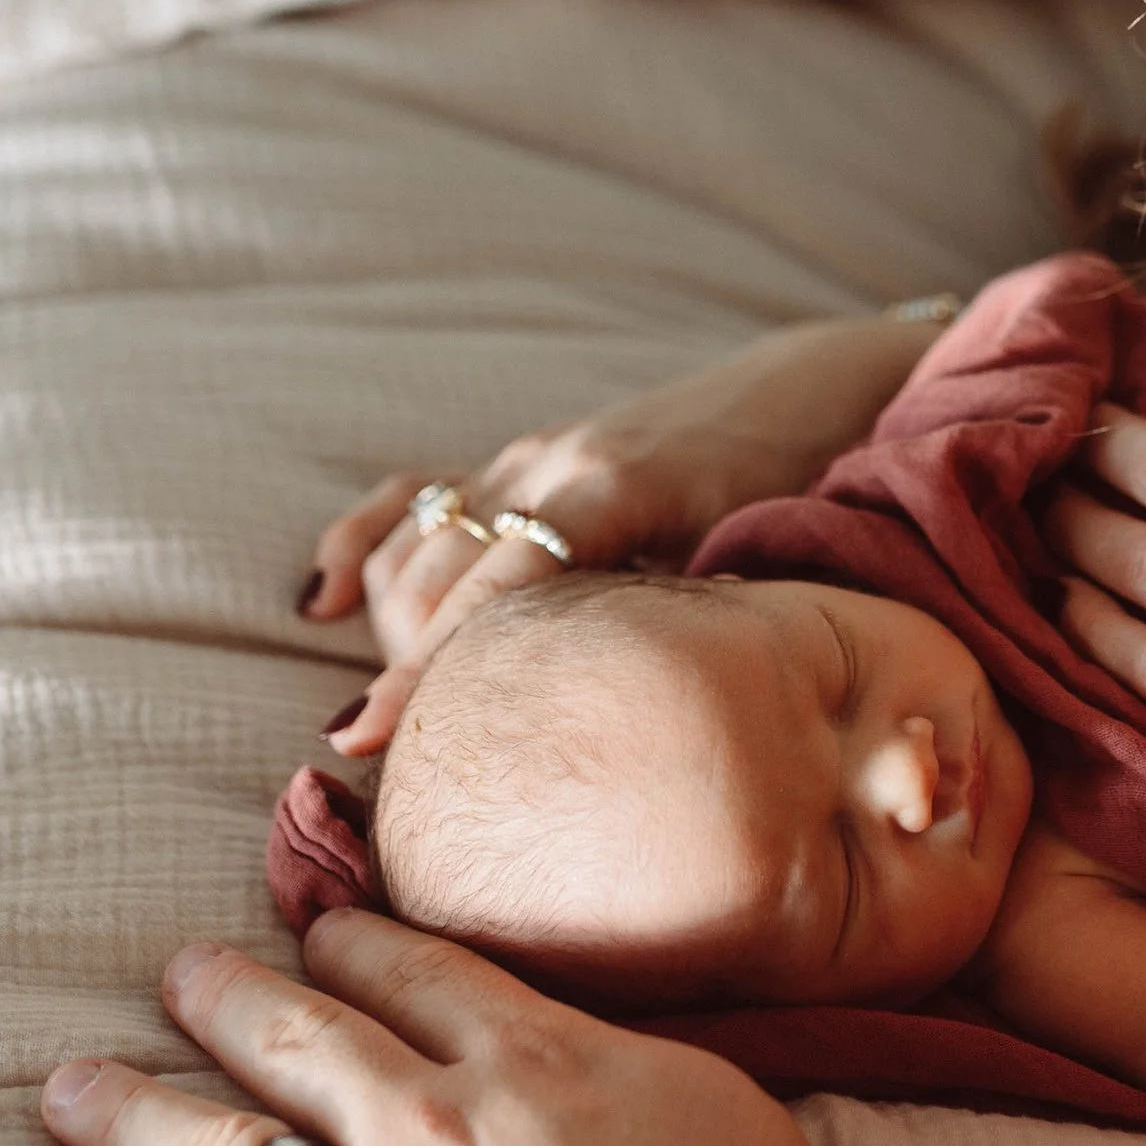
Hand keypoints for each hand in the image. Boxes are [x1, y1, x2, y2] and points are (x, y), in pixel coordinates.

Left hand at [24, 917, 892, 1145]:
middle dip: (227, 996)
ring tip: (74, 1087)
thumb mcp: (729, 1120)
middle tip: (178, 972)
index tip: (317, 934)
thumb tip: (574, 1056)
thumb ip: (624, 1070)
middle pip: (300, 1040)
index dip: (353, 947)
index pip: (415, 974)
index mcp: (533, 1063)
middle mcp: (428, 1133)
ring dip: (131, 1112)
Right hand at [303, 315, 938, 750]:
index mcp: (616, 485)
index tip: (366, 735)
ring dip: (395, 622)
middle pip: (441, 569)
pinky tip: (325, 597)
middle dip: (407, 664)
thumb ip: (695, 617)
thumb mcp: (761, 554)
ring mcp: (534, 451)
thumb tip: (649, 720)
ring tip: (388, 715)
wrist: (819, 386)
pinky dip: (369, 537)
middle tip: (397, 759)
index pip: (500, 583)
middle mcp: (557, 459)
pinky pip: (422, 490)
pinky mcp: (528, 453)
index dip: (433, 663)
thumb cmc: (801, 484)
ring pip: (423, 537)